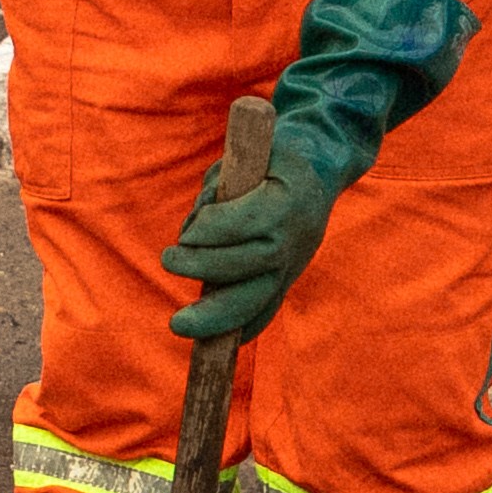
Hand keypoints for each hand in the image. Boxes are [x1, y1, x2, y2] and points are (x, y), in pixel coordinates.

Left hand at [160, 0, 476, 339]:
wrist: (324, 160)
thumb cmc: (275, 151)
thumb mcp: (253, 149)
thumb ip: (228, 178)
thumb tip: (200, 216)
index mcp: (290, 198)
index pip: (248, 224)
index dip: (212, 231)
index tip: (186, 231)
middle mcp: (298, 235)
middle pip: (251, 265)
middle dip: (204, 269)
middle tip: (168, 261)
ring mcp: (297, 258)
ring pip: (259, 296)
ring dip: (218, 315)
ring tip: (180, 322)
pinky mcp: (292, 272)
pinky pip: (270, 306)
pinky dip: (247, 326)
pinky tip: (222, 343)